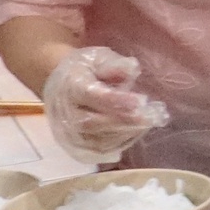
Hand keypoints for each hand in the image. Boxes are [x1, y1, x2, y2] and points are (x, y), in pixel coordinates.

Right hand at [42, 47, 169, 163]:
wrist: (59, 86)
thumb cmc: (85, 69)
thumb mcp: (99, 58)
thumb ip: (114, 64)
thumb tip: (132, 69)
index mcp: (70, 87)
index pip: (90, 95)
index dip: (114, 100)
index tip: (139, 101)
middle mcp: (65, 113)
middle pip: (93, 122)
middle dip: (125, 121)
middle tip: (151, 115)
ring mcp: (68, 133)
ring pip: (97, 141)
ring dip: (126, 134)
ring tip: (148, 122)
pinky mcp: (74, 147)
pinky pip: (98, 152)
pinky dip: (120, 144)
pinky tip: (136, 131)